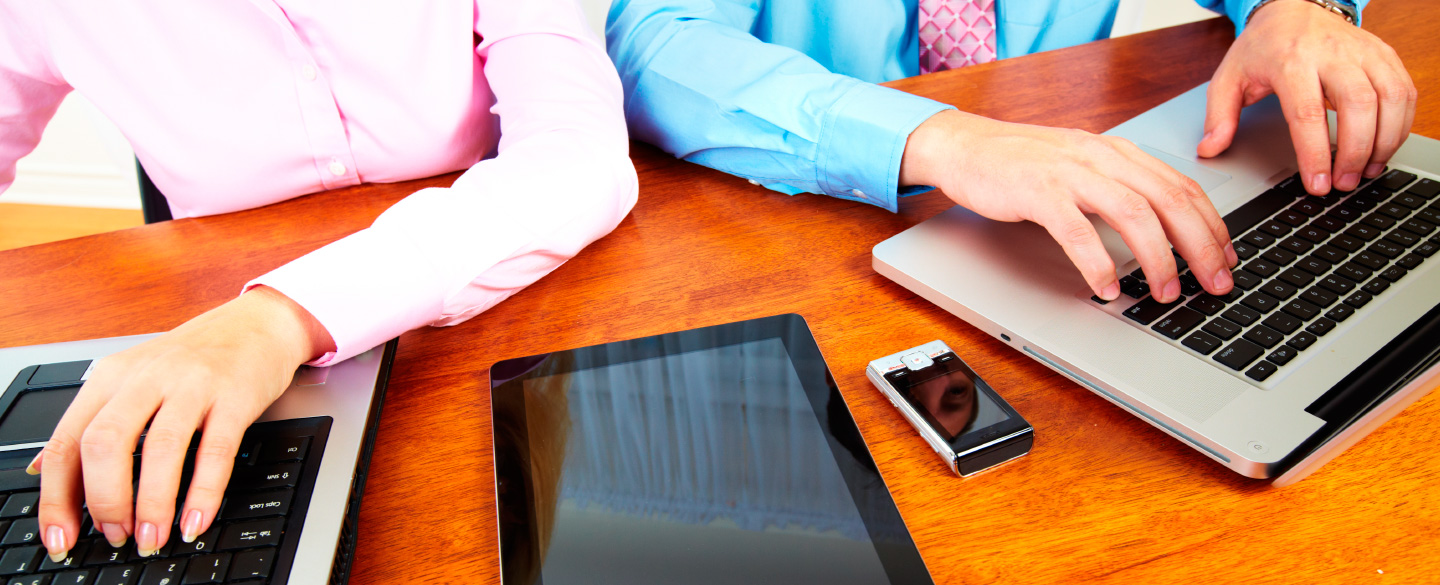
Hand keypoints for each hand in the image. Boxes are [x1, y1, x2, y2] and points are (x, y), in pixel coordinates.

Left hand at [31, 286, 332, 561]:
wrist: (257, 324)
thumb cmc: (194, 357)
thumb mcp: (132, 378)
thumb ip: (91, 420)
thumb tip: (42, 469)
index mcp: (112, 377)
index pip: (67, 441)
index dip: (58, 496)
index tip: (62, 536)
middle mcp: (146, 377)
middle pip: (106, 442)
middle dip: (106, 500)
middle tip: (117, 534)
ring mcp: (192, 384)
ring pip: (160, 448)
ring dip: (153, 504)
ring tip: (153, 537)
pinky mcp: (234, 395)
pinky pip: (216, 450)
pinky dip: (203, 492)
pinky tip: (196, 519)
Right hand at [901, 109, 1237, 302]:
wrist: (966, 146)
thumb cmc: (1023, 163)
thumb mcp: (1083, 168)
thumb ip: (1120, 189)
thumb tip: (1163, 231)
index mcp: (1119, 153)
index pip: (1182, 188)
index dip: (1212, 227)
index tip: (1228, 260)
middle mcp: (1102, 157)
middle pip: (1169, 201)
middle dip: (1200, 247)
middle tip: (1214, 284)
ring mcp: (1070, 173)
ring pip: (1133, 214)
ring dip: (1157, 258)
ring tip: (1166, 292)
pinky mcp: (1038, 192)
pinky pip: (1077, 232)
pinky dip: (1097, 263)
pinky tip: (1108, 287)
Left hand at [1198, 0, 1416, 193]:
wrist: (1294, 8)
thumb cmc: (1262, 47)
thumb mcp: (1229, 77)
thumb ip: (1219, 115)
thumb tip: (1209, 149)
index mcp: (1290, 61)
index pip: (1307, 112)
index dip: (1315, 153)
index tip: (1317, 185)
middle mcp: (1332, 54)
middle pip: (1358, 105)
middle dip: (1356, 151)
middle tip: (1344, 183)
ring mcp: (1363, 52)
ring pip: (1389, 98)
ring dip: (1384, 141)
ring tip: (1365, 171)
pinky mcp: (1384, 55)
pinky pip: (1404, 91)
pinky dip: (1400, 124)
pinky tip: (1384, 146)